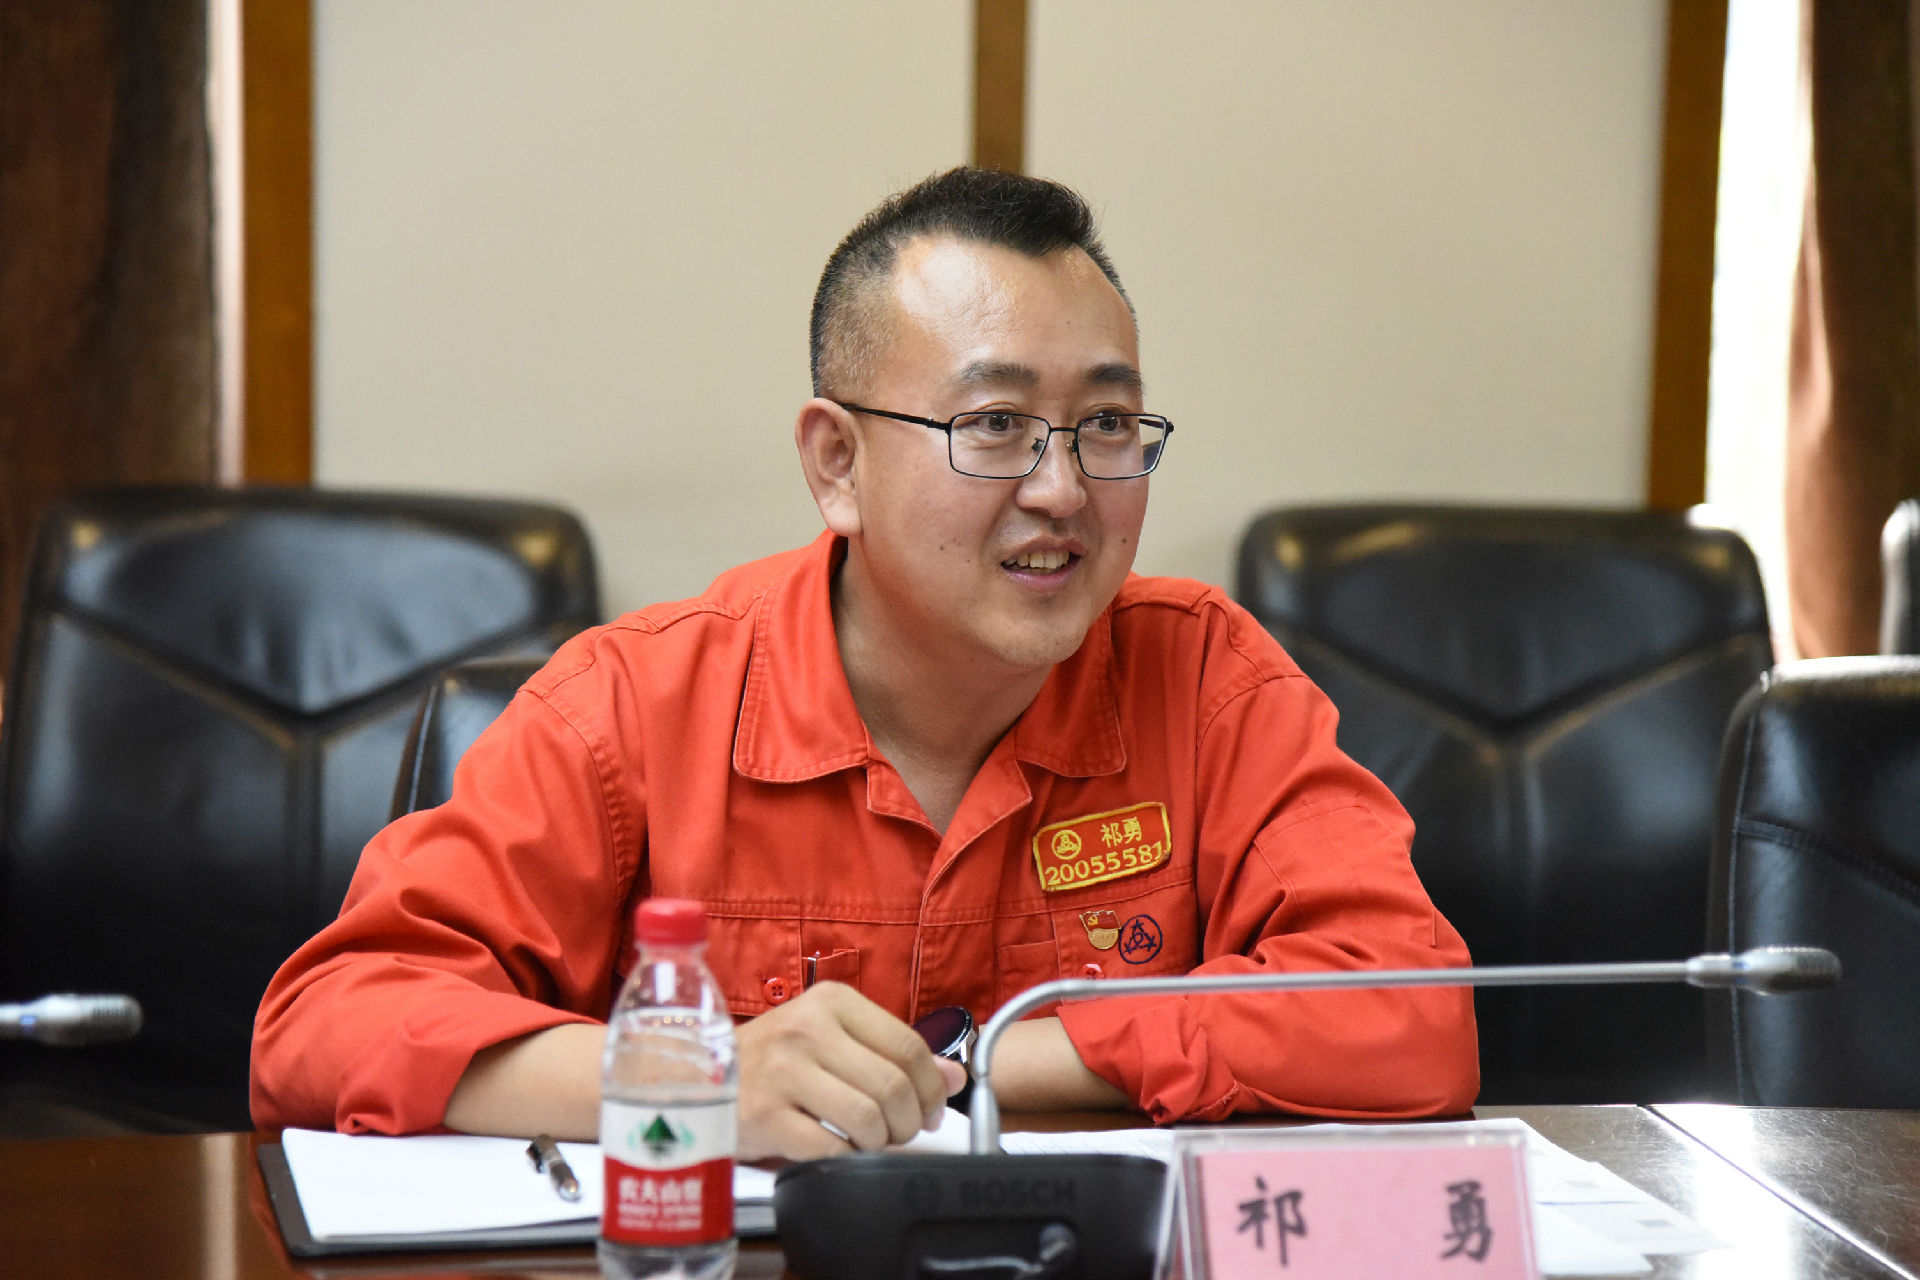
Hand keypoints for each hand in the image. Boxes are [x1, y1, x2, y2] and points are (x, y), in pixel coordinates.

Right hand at [736, 982, 965, 1161]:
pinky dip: (846, 1159)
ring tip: (870, 1142)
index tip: (932, 1109)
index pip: (908, 1046)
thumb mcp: (833, 1039)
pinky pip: (830, 1148)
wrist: (696, 1077)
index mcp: (832, 1002)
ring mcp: (783, 1072)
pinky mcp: (765, 1115)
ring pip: (867, 1120)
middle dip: (909, 1122)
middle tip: (902, 1133)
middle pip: (892, 1086)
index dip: (931, 1087)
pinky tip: (839, 1151)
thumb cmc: (772, 1059)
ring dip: (880, 1143)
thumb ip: (894, 1053)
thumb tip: (955, 1077)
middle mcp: (807, 1030)